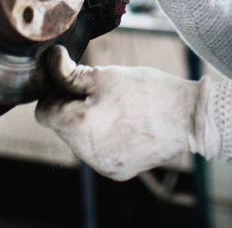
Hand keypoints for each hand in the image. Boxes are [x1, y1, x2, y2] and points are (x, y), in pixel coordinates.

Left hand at [35, 45, 207, 180]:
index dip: (55, 94)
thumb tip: (51, 60)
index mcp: (79, 125)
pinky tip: (126, 125)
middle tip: (101, 93)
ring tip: (118, 109)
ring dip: (89, 125)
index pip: (44, 112)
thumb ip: (70, 72)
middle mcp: (85, 152)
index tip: (72, 84)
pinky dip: (105, 139)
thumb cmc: (148, 91)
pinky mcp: (117, 172)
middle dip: (74, 109)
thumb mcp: (106, 74)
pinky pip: (99, 153)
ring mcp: (101, 165)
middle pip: (62, 127)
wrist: (187, 117)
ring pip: (80, 141)